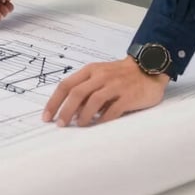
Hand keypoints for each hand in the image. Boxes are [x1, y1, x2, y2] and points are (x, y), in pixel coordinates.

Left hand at [43, 57, 169, 126]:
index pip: (66, 84)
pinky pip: (113, 110)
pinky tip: (98, 126)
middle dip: (65, 110)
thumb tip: (69, 111)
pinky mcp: (128, 96)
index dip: (54, 101)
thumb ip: (86, 89)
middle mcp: (100, 76)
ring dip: (83, 116)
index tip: (47, 116)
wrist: (147, 68)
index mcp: (90, 70)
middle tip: (60, 124)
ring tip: (78, 126)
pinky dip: (103, 119)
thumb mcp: (99, 75)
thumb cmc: (120, 74)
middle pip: (77, 93)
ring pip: (93, 101)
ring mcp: (115, 86)